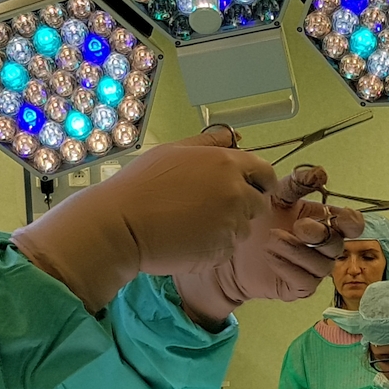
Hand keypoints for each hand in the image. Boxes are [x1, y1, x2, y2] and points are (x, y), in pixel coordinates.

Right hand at [11, 127, 279, 310]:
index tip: (248, 187)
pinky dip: (214, 247)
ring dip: (228, 228)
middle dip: (244, 206)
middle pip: (258, 204)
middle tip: (213, 209)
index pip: (266, 173)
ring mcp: (230, 226)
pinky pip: (227, 250)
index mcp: (227, 165)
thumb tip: (235, 136)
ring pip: (243, 229)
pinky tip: (188, 240)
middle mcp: (236, 195)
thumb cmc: (142, 184)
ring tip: (194, 224)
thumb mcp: (174, 151)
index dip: (260, 181)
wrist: (122, 226)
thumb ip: (209, 143)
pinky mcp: (221, 253)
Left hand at [174, 163, 362, 323]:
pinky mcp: (299, 287)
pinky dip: (287, 266)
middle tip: (298, 225)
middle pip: (337, 245)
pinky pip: (304, 281)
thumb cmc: (258, 222)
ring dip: (296, 250)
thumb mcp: (276, 196)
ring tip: (271, 239)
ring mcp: (313, 270)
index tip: (340, 216)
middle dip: (319, 234)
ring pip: (321, 265)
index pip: (351, 225)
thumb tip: (320, 173)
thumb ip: (298, 184)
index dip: (352, 222)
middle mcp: (323, 248)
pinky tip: (270, 255)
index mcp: (324, 223)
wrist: (233, 251)